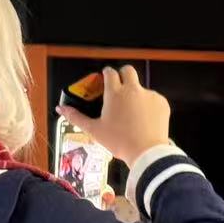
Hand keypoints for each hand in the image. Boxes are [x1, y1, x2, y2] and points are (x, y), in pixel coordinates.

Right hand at [55, 66, 170, 163]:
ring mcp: (148, 95)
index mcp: (114, 93)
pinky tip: (145, 120)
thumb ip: (76, 117)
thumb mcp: (94, 130)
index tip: (106, 79)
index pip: (109, 72)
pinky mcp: (161, 103)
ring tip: (133, 114)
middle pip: (128, 70)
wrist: (146, 152)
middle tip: (120, 87)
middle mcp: (132, 90)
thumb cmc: (121, 142)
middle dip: (123, 75)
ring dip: (137, 95)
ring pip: (141, 87)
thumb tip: (62, 110)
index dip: (107, 74)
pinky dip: (149, 106)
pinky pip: (154, 99)